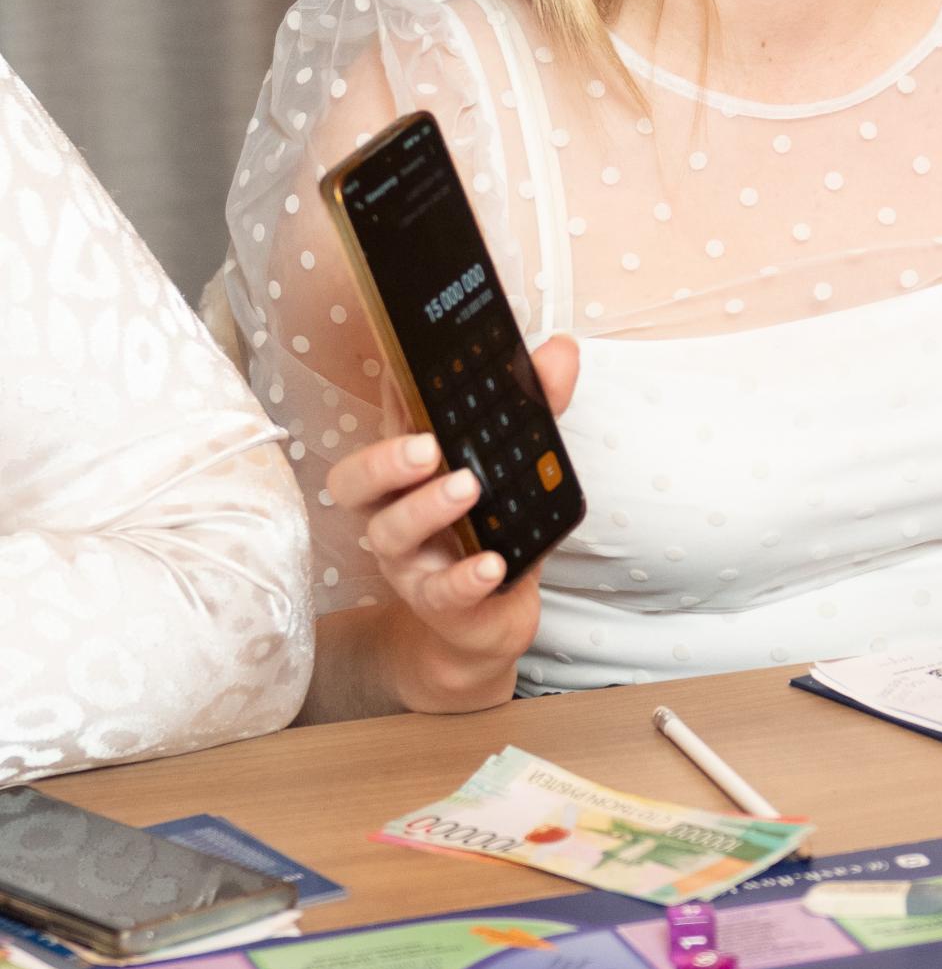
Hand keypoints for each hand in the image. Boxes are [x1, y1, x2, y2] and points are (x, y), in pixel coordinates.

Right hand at [322, 336, 579, 711]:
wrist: (488, 619)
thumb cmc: (491, 527)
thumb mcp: (515, 463)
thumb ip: (538, 406)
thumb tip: (561, 349)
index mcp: (405, 471)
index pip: (383, 424)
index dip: (386, 396)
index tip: (405, 368)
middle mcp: (393, 512)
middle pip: (354, 482)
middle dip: (384, 460)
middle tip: (428, 445)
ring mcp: (410, 561)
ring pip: (391, 534)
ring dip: (427, 508)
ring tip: (468, 488)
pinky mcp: (439, 604)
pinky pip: (442, 592)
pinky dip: (465, 577)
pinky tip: (491, 565)